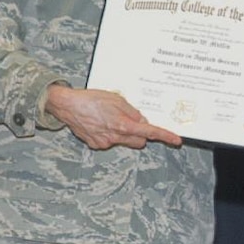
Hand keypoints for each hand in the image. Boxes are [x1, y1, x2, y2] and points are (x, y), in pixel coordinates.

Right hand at [44, 84, 182, 149]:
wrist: (67, 105)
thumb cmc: (91, 99)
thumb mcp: (116, 99)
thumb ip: (132, 111)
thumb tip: (142, 120)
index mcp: (122, 124)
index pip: (149, 132)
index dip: (164, 136)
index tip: (176, 140)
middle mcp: (115, 136)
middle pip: (139, 140)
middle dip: (141, 133)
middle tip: (131, 119)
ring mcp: (105, 143)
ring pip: (124, 141)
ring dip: (124, 133)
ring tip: (110, 118)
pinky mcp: (96, 144)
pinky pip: (110, 141)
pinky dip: (110, 134)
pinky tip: (100, 123)